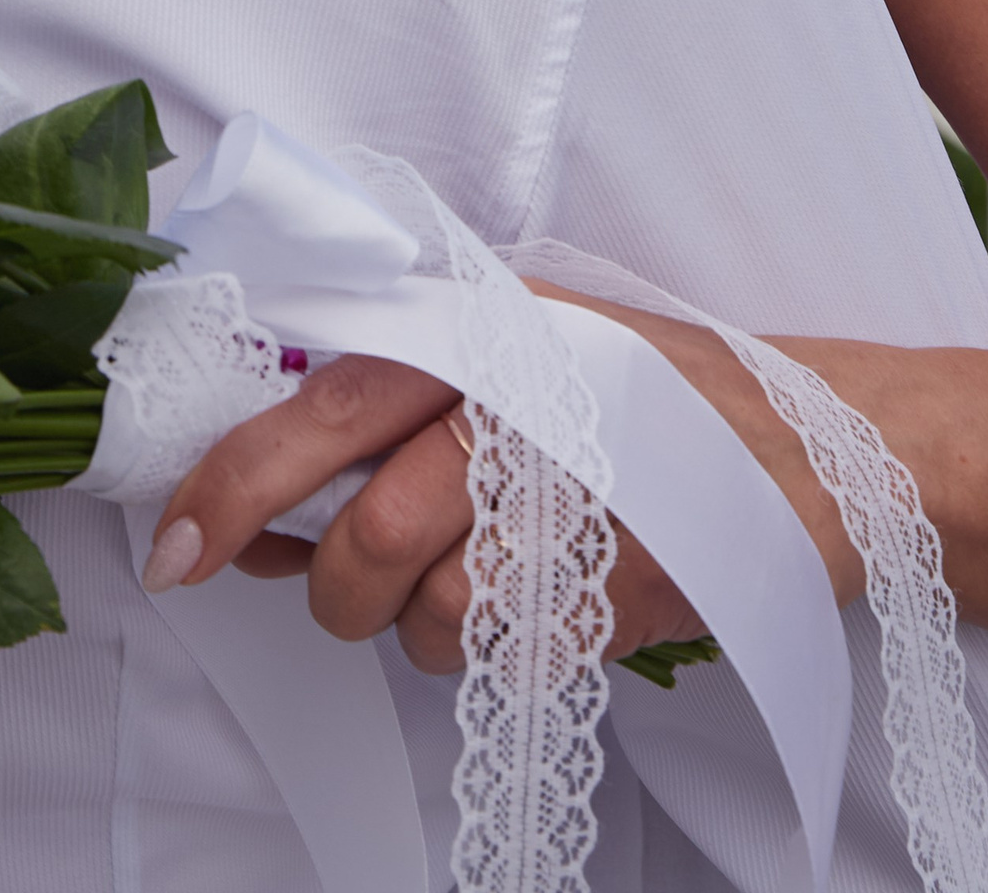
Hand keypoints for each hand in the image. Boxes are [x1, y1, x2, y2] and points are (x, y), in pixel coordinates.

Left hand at [142, 282, 861, 674]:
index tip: (172, 545)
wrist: (814, 448)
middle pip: (366, 530)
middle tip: (321, 585)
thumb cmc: (646, 392)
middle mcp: (521, 411)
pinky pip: (493, 656)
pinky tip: (534, 591)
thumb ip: (397, 399)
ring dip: (417, 618)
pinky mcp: (613, 596)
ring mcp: (572, 509)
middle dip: (325, 580)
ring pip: (422, 612)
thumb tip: (263, 503)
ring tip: (473, 567)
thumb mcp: (522, 344)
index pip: (326, 403)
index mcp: (482, 331)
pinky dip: (489, 644)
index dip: (231, 480)